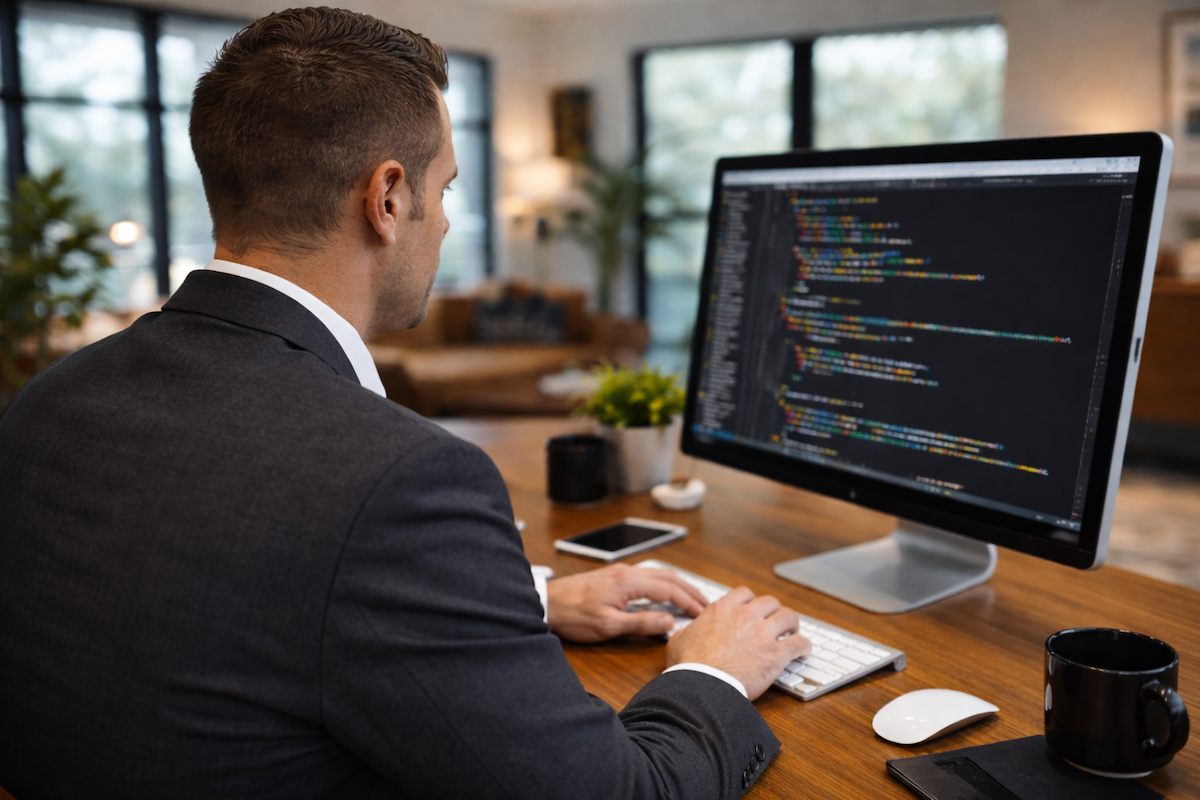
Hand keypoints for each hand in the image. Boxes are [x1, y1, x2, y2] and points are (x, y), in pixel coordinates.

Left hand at [546, 563, 707, 642]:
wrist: (548, 603)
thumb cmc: (573, 614)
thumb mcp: (608, 625)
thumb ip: (640, 623)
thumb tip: (668, 622)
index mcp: (628, 582)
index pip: (669, 588)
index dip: (689, 601)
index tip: (702, 613)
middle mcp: (627, 572)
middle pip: (668, 576)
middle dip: (690, 589)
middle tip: (706, 604)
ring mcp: (620, 572)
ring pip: (658, 574)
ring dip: (678, 585)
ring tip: (691, 599)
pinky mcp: (614, 576)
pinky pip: (648, 576)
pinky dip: (664, 584)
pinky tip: (665, 594)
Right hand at [666, 587, 810, 699]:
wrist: (701, 686)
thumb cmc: (689, 666)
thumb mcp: (678, 641)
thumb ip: (686, 632)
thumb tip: (684, 633)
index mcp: (722, 610)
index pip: (745, 594)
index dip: (752, 602)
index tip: (754, 611)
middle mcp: (744, 616)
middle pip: (770, 602)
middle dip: (774, 611)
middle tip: (775, 623)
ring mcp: (762, 633)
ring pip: (789, 617)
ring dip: (792, 625)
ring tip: (793, 633)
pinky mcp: (775, 654)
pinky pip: (799, 643)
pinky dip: (803, 646)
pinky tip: (803, 652)